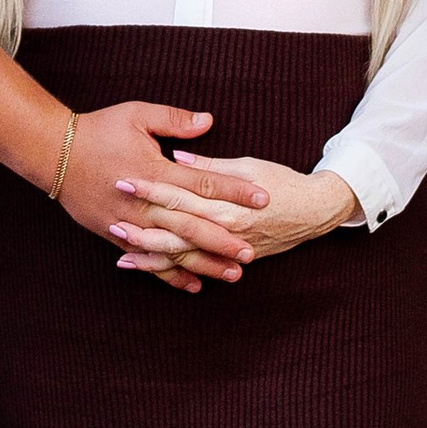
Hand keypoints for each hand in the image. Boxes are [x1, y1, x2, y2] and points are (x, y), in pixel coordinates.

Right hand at [59, 100, 248, 291]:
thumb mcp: (138, 115)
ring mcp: (131, 224)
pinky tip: (193, 285)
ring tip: (233, 274)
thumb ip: (175, 120)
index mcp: (156, 172)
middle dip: (225, 240)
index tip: (263, 199)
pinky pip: (149, 261)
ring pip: (174, 250)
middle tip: (252, 251)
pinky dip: (171, 274)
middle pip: (193, 226)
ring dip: (204, 263)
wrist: (54, 153)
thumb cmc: (98, 130)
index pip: (205, 185)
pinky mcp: (116, 236)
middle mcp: (146, 203)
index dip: (236, 192)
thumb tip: (209, 121)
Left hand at [108, 152, 361, 280]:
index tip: (124, 179)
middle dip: (142, 224)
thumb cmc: (281, 180)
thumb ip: (209, 166)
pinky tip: (143, 268)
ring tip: (119, 252)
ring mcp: (226, 248)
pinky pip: (193, 267)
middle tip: (112, 217)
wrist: (314, 210)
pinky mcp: (228, 258)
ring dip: (149, 255)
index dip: (151, 187)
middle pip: (176, 229)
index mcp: (227, 202)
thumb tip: (176, 157)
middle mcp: (225, 229)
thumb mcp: (247, 164)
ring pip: (181, 255)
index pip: (181, 194)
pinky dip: (168, 271)